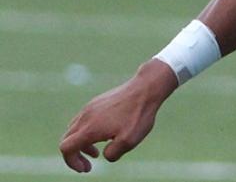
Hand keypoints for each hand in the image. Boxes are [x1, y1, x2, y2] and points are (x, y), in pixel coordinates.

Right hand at [59, 60, 177, 171]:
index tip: (86, 169)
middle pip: (67, 139)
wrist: (146, 88)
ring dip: (82, 143)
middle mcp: (85, 117)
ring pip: (75, 129)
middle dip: (75, 155)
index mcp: (89, 129)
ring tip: (98, 150)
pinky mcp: (96, 102)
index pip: (66, 149)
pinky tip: (106, 134)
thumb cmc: (138, 115)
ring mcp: (89, 107)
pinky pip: (83, 120)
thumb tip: (104, 155)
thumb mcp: (129, 141)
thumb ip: (112, 153)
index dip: (71, 162)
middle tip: (89, 164)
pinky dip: (87, 132)